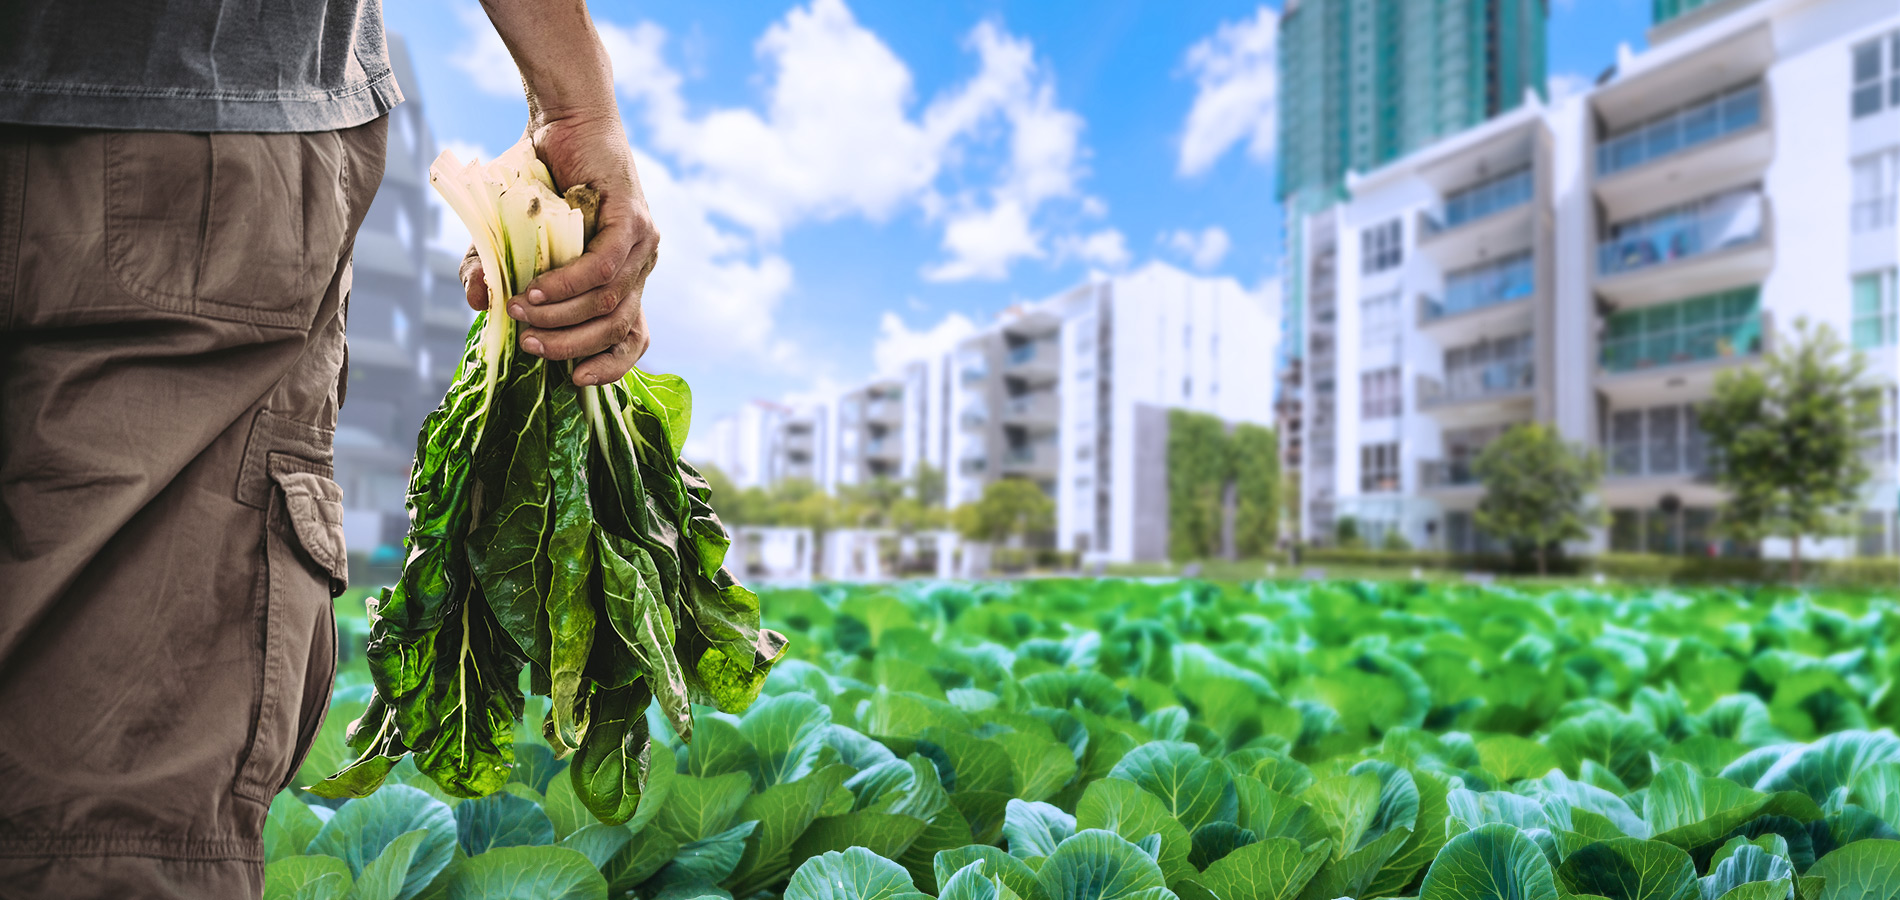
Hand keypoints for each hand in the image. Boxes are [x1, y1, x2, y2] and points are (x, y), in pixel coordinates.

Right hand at [461, 109, 658, 385]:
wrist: (563, 119)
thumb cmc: (539, 177)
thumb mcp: (510, 234)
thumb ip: (494, 270)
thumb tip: (476, 302)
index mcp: (624, 277)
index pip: (633, 338)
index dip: (612, 367)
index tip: (575, 382)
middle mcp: (641, 265)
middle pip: (617, 328)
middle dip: (571, 345)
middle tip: (528, 344)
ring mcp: (643, 244)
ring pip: (610, 301)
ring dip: (563, 315)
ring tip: (521, 312)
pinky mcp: (635, 220)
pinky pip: (605, 267)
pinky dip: (570, 284)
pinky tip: (538, 290)